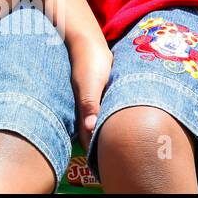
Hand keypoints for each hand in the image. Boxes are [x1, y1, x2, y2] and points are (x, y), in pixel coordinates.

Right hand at [68, 35, 112, 149]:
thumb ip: (90, 103)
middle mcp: (85, 106)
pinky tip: (111, 118)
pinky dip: (103, 117)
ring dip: (101, 129)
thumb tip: (90, 127)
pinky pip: (99, 110)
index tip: (102, 159)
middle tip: (110, 154)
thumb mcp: (91, 82)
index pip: (87, 135)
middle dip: (97, 142)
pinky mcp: (95, 92)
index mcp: (83, 107)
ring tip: (113, 140)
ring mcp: (89, 99)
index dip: (93, 148)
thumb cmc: (90, 60)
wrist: (85, 38)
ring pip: (95, 120)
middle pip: (90, 130)